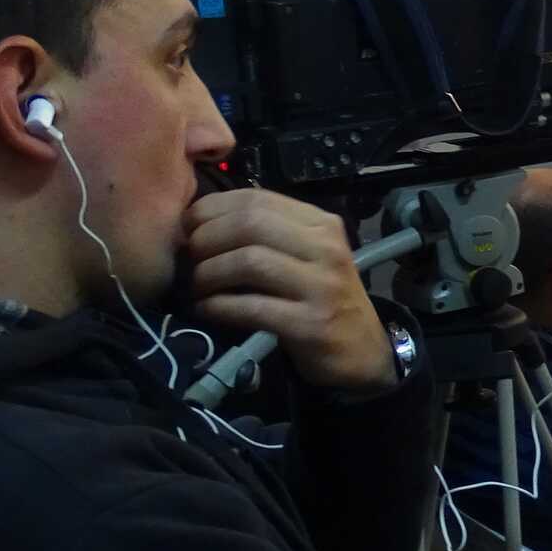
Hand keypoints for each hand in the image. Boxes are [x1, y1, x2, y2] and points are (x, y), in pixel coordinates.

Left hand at [185, 190, 394, 391]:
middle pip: (249, 224)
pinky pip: (251, 307)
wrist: (362, 352)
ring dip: (208, 274)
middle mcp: (326, 248)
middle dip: (206, 240)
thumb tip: (201, 222)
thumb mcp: (307, 256)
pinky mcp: (312, 324)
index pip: (256, 198)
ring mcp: (323, 287)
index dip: (210, 210)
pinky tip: (207, 310)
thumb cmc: (322, 300)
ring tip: (197, 288)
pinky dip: (218, 306)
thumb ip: (268, 234)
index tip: (189, 230)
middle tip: (189, 261)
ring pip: (249, 261)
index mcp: (322, 224)